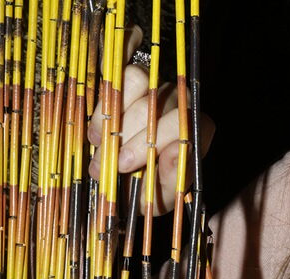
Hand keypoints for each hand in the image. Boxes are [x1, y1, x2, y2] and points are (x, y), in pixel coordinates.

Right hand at [87, 26, 214, 215]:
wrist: (123, 189)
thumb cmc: (150, 192)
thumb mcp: (163, 196)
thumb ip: (174, 179)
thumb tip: (173, 153)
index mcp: (195, 130)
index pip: (192, 120)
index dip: (162, 137)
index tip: (128, 163)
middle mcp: (178, 104)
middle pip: (162, 101)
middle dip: (133, 135)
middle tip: (113, 164)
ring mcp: (152, 89)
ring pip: (138, 80)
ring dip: (112, 115)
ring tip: (100, 145)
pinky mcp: (126, 81)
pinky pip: (118, 70)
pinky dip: (102, 100)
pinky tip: (94, 131)